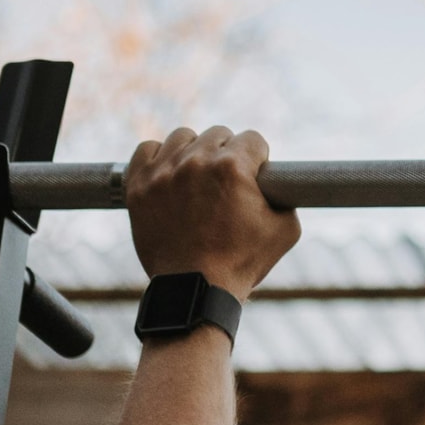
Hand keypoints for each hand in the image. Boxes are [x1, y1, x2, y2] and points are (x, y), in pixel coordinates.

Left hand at [125, 125, 299, 299]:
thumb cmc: (241, 262)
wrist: (195, 290)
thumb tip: (279, 184)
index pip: (253, 139)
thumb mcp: (286, 229)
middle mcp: (196, 162)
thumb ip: (286, 196)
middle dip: (228, 154)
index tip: (254, 176)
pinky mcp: (138, 186)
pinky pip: (146, 150)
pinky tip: (169, 174)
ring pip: (183, 137)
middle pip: (219, 134)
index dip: (258, 159)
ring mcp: (163, 172)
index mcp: (233, 167)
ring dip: (194, 151)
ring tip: (197, 177)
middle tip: (227, 183)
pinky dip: (159, 157)